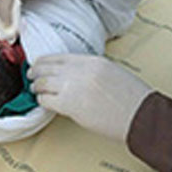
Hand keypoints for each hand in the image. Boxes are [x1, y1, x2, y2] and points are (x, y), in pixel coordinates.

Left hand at [28, 54, 152, 142]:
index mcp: (92, 60)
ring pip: (43, 82)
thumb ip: (91, 70)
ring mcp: (74, 87)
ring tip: (34, 89)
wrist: (141, 115)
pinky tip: (43, 102)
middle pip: (47, 67)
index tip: (39, 63)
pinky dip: (42, 101)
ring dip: (36, 86)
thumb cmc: (133, 98)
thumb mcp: (112, 72)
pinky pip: (46, 100)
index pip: (60, 56)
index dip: (45, 60)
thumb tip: (74, 75)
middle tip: (30, 75)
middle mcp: (80, 70)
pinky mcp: (70, 105)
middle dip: (36, 71)